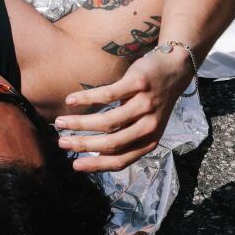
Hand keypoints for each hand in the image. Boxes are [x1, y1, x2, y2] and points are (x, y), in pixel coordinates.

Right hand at [53, 44, 196, 172]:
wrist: (174, 69)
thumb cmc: (153, 99)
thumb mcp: (145, 124)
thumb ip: (126, 138)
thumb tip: (96, 153)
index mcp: (150, 140)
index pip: (121, 160)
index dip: (97, 165)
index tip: (75, 165)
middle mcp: (150, 126)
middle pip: (112, 142)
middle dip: (83, 144)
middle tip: (62, 142)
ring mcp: (145, 105)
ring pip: (108, 121)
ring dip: (80, 123)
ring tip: (60, 122)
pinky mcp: (138, 84)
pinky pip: (108, 94)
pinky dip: (86, 99)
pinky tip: (70, 100)